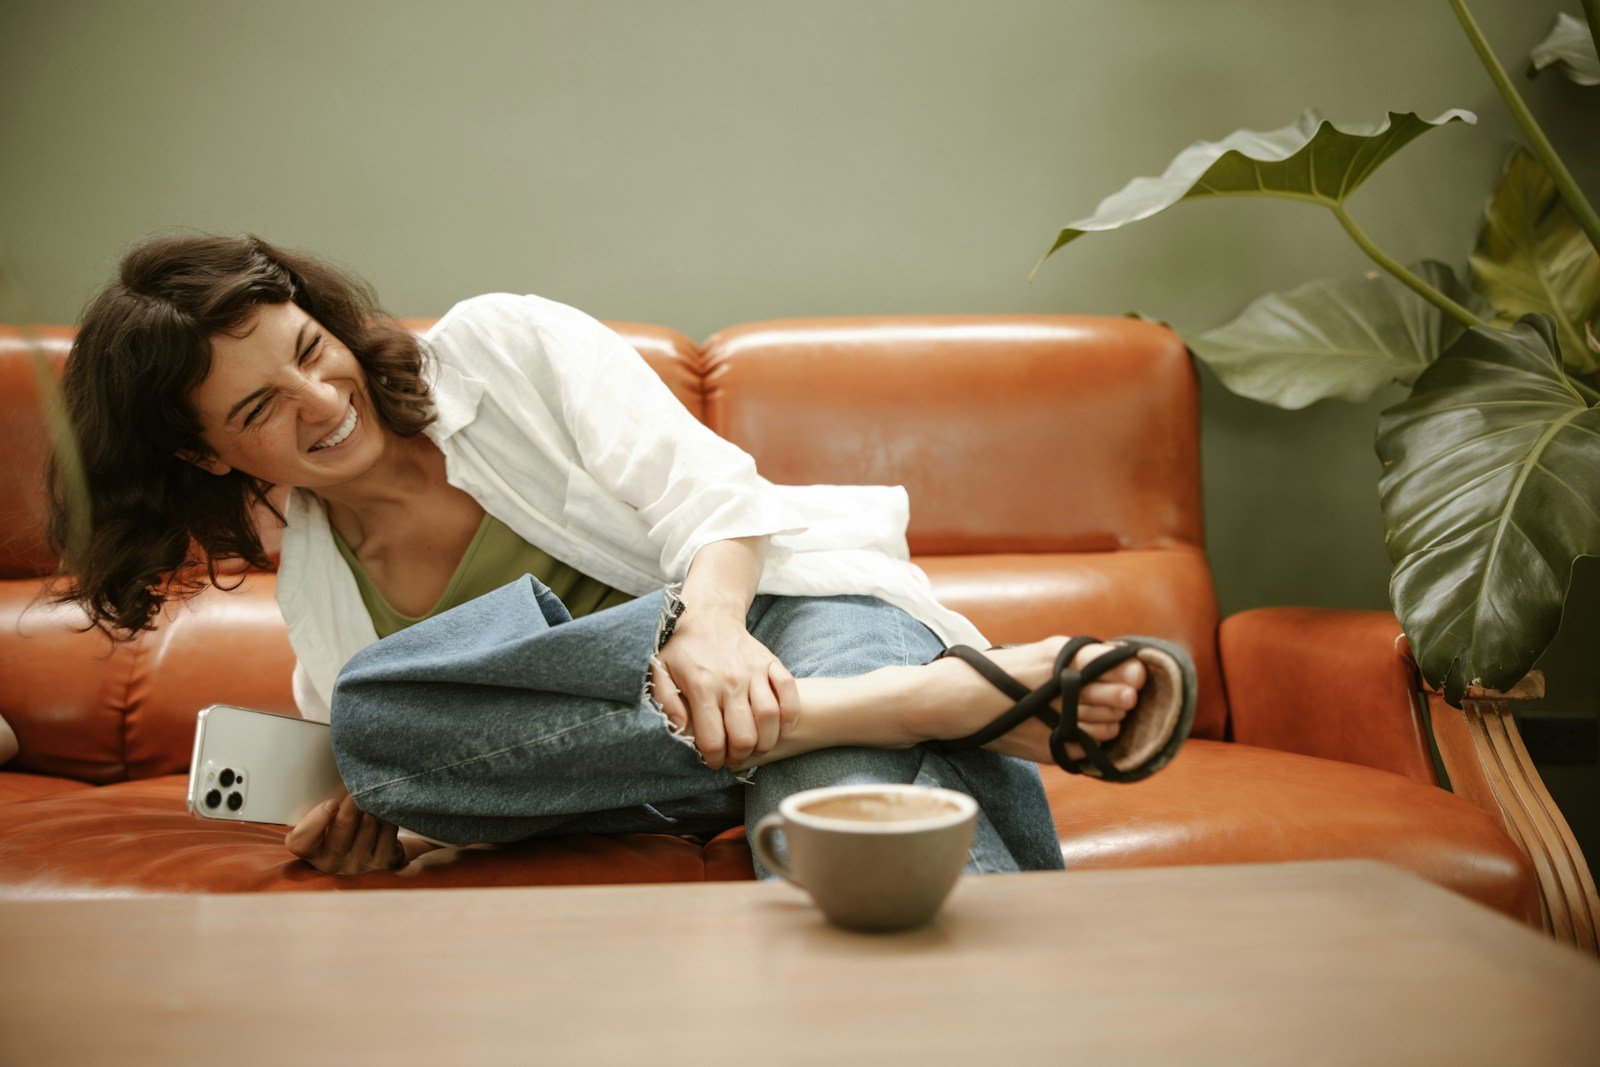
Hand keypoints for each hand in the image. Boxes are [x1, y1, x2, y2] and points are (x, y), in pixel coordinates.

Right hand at [285, 789, 406, 875]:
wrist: (372, 852)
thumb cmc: (341, 830)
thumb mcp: (322, 822)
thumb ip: (320, 807)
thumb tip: (338, 776)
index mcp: (312, 852)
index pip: (302, 843)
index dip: (315, 821)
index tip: (331, 802)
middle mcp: (333, 863)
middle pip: (344, 824)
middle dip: (354, 799)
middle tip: (362, 782)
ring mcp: (360, 865)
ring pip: (370, 822)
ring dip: (374, 802)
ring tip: (376, 788)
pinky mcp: (384, 862)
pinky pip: (389, 829)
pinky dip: (389, 812)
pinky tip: (388, 804)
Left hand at [649, 609, 798, 769]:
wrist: (707, 615)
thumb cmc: (681, 648)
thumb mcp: (660, 672)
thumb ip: (665, 702)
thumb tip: (679, 728)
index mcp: (702, 687)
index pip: (713, 739)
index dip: (715, 759)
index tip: (714, 762)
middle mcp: (731, 681)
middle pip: (744, 735)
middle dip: (740, 756)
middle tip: (735, 758)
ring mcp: (754, 671)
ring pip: (770, 718)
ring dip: (766, 741)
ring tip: (757, 747)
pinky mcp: (771, 663)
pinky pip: (789, 691)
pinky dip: (790, 714)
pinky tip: (782, 727)